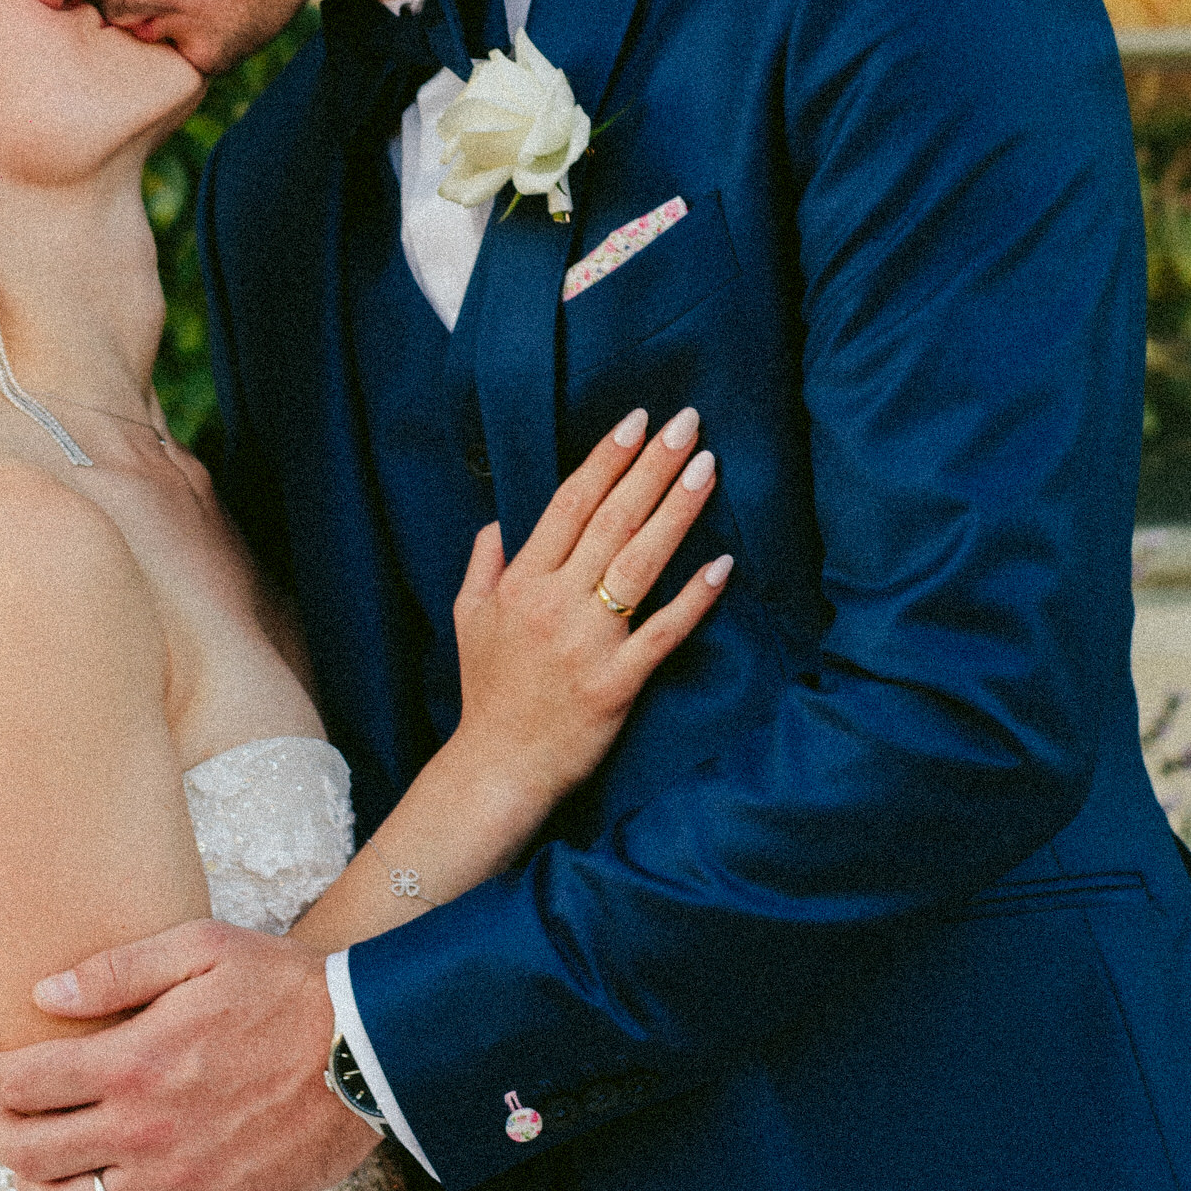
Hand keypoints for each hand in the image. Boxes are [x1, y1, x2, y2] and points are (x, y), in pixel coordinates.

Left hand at [0, 922, 372, 1190]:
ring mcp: (178, 1179)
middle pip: (31, 1151)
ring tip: (41, 1172)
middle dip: (2, 1135)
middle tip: (9, 1120)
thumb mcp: (201, 949)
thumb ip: (115, 970)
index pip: (22, 1083)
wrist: (371, 1049)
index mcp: (132, 1059)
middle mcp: (143, 1128)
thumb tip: (40, 994)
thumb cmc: (285, 988)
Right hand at [451, 401, 729, 809]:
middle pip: (612, 520)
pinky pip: (664, 632)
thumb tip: (497, 524)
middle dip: (652, 467)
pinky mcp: (618, 682)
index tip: (637, 422)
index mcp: (521, 581)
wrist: (499, 767)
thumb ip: (483, 565)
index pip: (569, 504)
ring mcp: (589, 642)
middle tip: (687, 423)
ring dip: (677, 511)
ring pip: (640, 563)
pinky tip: (723, 565)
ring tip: (707, 468)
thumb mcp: (467, 619)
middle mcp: (555, 603)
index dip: (606, 459)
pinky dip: (693, 598)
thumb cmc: (488, 693)